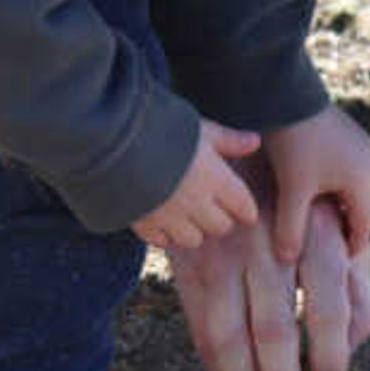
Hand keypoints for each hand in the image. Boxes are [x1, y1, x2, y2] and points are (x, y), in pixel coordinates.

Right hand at [130, 120, 261, 255]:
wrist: (114, 142)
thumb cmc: (163, 129)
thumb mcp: (200, 128)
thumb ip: (228, 140)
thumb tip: (255, 141)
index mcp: (216, 180)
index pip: (244, 208)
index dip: (244, 207)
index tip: (240, 204)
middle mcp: (197, 204)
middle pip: (221, 227)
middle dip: (219, 218)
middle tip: (210, 205)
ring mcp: (170, 218)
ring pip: (194, 240)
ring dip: (193, 230)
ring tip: (185, 213)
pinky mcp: (144, 225)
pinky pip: (163, 242)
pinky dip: (165, 235)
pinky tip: (161, 218)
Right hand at [168, 193, 369, 370]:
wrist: (238, 151)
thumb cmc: (301, 201)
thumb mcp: (340, 226)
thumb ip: (354, 283)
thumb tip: (356, 343)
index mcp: (316, 234)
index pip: (328, 305)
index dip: (331, 356)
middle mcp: (269, 244)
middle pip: (275, 330)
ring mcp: (224, 254)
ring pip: (230, 337)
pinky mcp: (192, 266)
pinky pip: (202, 329)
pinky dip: (217, 370)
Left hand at [260, 104, 369, 266]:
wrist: (288, 95)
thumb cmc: (294, 144)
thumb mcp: (291, 189)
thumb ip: (291, 228)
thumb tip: (288, 261)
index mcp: (365, 182)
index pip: (364, 227)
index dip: (348, 246)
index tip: (330, 260)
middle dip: (356, 222)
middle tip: (328, 233)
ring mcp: (367, 148)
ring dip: (356, 200)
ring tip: (326, 207)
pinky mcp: (356, 136)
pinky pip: (364, 168)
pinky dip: (351, 182)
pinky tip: (322, 182)